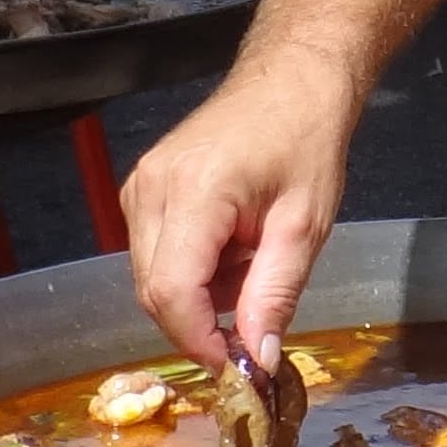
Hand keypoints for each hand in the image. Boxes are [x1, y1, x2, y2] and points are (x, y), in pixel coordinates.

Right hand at [120, 44, 361, 370]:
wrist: (292, 79)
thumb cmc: (306, 141)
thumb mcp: (305, 228)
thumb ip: (273, 296)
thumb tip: (255, 360)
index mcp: (193, 193)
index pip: (170, 292)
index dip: (198, 341)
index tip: (235, 366)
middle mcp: (151, 189)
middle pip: (153, 291)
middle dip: (200, 323)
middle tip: (254, 324)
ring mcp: (140, 186)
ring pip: (152, 277)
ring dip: (199, 294)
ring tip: (252, 262)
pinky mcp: (142, 189)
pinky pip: (156, 253)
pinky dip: (193, 269)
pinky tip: (233, 247)